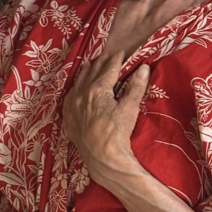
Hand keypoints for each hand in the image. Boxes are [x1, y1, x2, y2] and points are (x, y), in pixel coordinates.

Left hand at [63, 52, 150, 185]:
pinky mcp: (68, 118)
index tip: (121, 53)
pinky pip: (70, 97)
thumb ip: (135, 87)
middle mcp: (81, 94)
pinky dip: (75, 88)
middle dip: (101, 63)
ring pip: (78, 82)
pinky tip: (77, 88)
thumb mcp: (129, 108)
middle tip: (107, 56)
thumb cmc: (117, 133)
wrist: (101, 158)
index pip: (108, 70)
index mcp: (96, 89)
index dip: (115, 60)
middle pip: (91, 73)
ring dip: (86, 72)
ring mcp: (72, 106)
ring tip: (90, 65)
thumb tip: (144, 68)